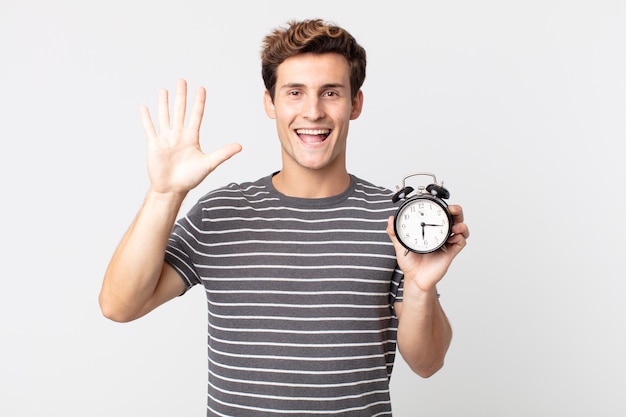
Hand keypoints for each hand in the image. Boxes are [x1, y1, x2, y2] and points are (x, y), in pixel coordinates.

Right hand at [140, 79, 241, 194]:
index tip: (201, 88)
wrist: (173, 189)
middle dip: (181, 96)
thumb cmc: (190, 178)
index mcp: (192, 138)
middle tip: (182, 80)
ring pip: (165, 116)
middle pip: (180, 111)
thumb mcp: (209, 164)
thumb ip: (223, 153)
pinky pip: (150, 129)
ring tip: (164, 90)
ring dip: (164, 104)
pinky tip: (144, 108)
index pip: (196, 115)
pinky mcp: (154, 145)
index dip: (199, 102)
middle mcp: (179, 135)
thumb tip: (240, 146)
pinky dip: (146, 119)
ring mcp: (166, 139)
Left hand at [387, 204, 468, 292]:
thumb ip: (394, 232)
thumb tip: (390, 219)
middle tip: (452, 209)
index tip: (436, 199)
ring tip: (456, 226)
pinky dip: (460, 238)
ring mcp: (446, 243)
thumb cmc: (410, 262)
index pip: (438, 214)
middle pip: (454, 218)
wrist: (414, 278)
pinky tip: (453, 237)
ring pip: (461, 229)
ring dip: (461, 224)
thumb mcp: (400, 245)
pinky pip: (460, 243)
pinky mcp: (450, 253)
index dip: (441, 205)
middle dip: (456, 211)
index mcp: (429, 229)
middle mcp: (440, 234)